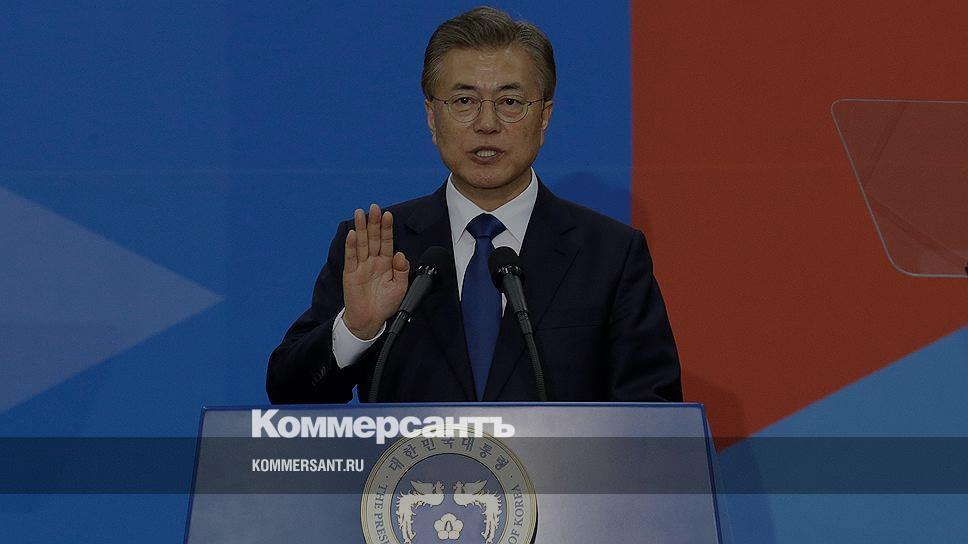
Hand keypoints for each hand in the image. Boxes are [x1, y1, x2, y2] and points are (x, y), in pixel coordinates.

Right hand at [342, 204, 409, 338]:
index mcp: (386, 263)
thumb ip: (402, 271)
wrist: (370, 320)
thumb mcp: (400, 288)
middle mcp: (373, 261)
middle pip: (373, 238)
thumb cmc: (385, 304)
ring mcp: (361, 266)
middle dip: (374, 223)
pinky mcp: (350, 274)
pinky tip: (352, 234)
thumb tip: (401, 255)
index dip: (387, 228)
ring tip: (360, 213)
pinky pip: (351, 258)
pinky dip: (351, 246)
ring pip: (361, 244)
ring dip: (360, 228)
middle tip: (374, 207)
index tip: (388, 215)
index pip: (386, 242)